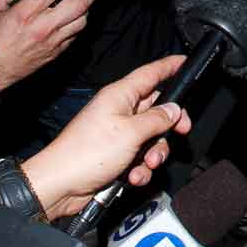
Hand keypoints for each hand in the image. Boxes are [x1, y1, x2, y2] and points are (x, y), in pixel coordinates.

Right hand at [0, 0, 100, 91]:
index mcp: (26, 13)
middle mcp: (43, 27)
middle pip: (78, 5)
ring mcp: (52, 41)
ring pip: (82, 21)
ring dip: (86, 8)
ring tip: (84, 0)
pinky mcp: (55, 53)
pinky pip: (74, 36)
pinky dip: (77, 25)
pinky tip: (73, 19)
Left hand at [19, 54, 191, 216]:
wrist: (62, 184)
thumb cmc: (85, 152)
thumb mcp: (131, 132)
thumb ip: (157, 119)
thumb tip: (174, 110)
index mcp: (120, 96)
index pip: (150, 73)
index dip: (169, 66)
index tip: (185, 62)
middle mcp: (119, 112)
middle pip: (157, 109)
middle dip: (169, 126)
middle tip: (180, 131)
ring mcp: (118, 134)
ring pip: (152, 138)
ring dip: (154, 153)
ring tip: (146, 163)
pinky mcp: (116, 155)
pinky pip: (140, 157)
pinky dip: (141, 168)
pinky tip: (133, 175)